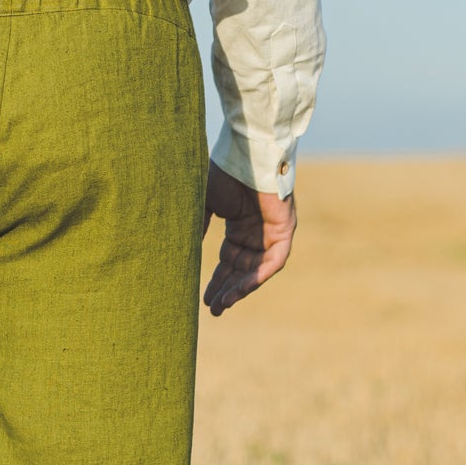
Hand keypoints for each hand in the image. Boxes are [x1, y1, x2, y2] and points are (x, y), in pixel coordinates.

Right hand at [202, 162, 295, 316]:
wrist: (245, 154)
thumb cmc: (223, 173)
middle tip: (212, 310)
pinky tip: (241, 289)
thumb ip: (196, 228)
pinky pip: (274, 261)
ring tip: (222, 305)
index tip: (203, 299)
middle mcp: (256, 231)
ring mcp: (272, 231)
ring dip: (240, 288)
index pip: (228, 260)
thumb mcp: (202, 205)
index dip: (216, 280)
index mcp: (238, 224)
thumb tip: (180, 256)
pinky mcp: (285, 229)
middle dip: (226, 290)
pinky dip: (258, 276)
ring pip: (257, 270)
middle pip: (241, 269)